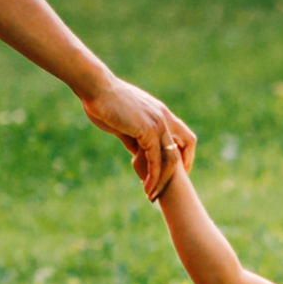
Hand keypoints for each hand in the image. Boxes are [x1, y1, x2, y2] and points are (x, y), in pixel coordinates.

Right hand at [79, 73, 193, 197]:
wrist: (96, 88)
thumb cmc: (104, 102)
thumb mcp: (123, 123)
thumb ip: (133, 138)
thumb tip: (137, 153)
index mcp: (160, 113)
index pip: (183, 135)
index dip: (183, 153)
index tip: (175, 170)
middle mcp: (164, 117)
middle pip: (186, 145)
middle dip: (181, 169)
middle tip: (169, 187)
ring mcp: (158, 123)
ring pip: (171, 158)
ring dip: (163, 180)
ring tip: (152, 195)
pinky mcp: (148, 131)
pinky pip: (156, 160)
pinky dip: (153, 176)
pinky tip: (146, 187)